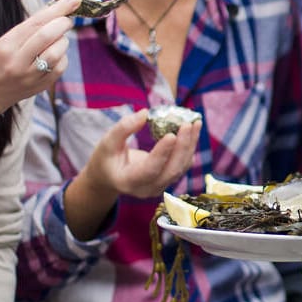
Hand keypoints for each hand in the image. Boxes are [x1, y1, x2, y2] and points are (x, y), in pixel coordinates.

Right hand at [0, 0, 80, 108]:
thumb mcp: (4, 41)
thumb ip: (29, 27)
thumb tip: (56, 9)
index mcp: (6, 45)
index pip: (36, 22)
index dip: (58, 8)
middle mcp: (18, 62)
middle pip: (48, 36)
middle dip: (63, 23)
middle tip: (66, 19)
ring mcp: (30, 76)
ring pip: (58, 52)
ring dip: (63, 40)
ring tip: (57, 39)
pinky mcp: (42, 86)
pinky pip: (61, 66)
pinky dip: (63, 56)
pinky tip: (55, 55)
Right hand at [81, 113, 198, 201]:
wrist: (110, 176)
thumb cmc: (106, 158)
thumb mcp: (107, 142)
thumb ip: (123, 128)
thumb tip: (145, 113)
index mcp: (128, 182)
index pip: (149, 170)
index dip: (162, 153)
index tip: (171, 134)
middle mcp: (147, 189)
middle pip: (171, 170)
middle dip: (182, 147)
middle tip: (188, 124)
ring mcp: (160, 186)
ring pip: (181, 168)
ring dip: (190, 145)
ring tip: (195, 123)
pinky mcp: (168, 179)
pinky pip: (183, 164)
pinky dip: (189, 147)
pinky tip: (193, 130)